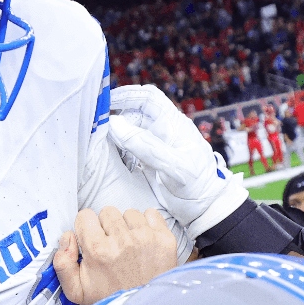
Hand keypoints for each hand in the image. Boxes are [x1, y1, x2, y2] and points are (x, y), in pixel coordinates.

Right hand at [55, 207, 178, 304]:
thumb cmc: (111, 300)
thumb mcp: (77, 291)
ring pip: (129, 213)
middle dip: (107, 226)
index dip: (86, 228)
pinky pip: (152, 214)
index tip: (93, 240)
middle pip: (107, 211)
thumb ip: (62, 263)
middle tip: (112, 246)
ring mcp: (146, 237)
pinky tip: (143, 242)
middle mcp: (122, 240)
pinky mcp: (164, 239)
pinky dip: (147, 224)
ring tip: (129, 246)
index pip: (85, 216)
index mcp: (98, 250)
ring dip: (127, 226)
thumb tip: (67, 236)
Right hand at [105, 85, 247, 233]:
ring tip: (101, 142)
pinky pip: (131, 146)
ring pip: (131, 129)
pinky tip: (112, 156)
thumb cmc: (198, 186)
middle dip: (117, 116)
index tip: (106, 101)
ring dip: (116, 133)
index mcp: (174, 123)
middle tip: (97, 126)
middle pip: (135, 112)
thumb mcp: (175, 166)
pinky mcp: (151, 159)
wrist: (206, 209)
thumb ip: (147, 146)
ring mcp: (158, 144)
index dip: (127, 95)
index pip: (149, 97)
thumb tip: (116, 125)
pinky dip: (119, 148)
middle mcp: (165, 130)